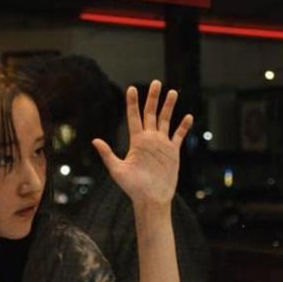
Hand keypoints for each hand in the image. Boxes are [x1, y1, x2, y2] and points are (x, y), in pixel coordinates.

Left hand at [92, 80, 192, 208]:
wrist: (151, 199)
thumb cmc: (133, 187)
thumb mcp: (117, 170)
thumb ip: (107, 154)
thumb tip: (95, 141)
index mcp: (136, 141)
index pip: (134, 117)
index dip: (133, 103)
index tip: (132, 88)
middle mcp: (149, 140)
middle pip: (151, 114)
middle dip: (153, 98)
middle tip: (156, 83)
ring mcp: (162, 145)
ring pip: (166, 120)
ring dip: (169, 107)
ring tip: (173, 92)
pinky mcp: (173, 152)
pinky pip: (179, 136)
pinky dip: (183, 127)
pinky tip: (187, 116)